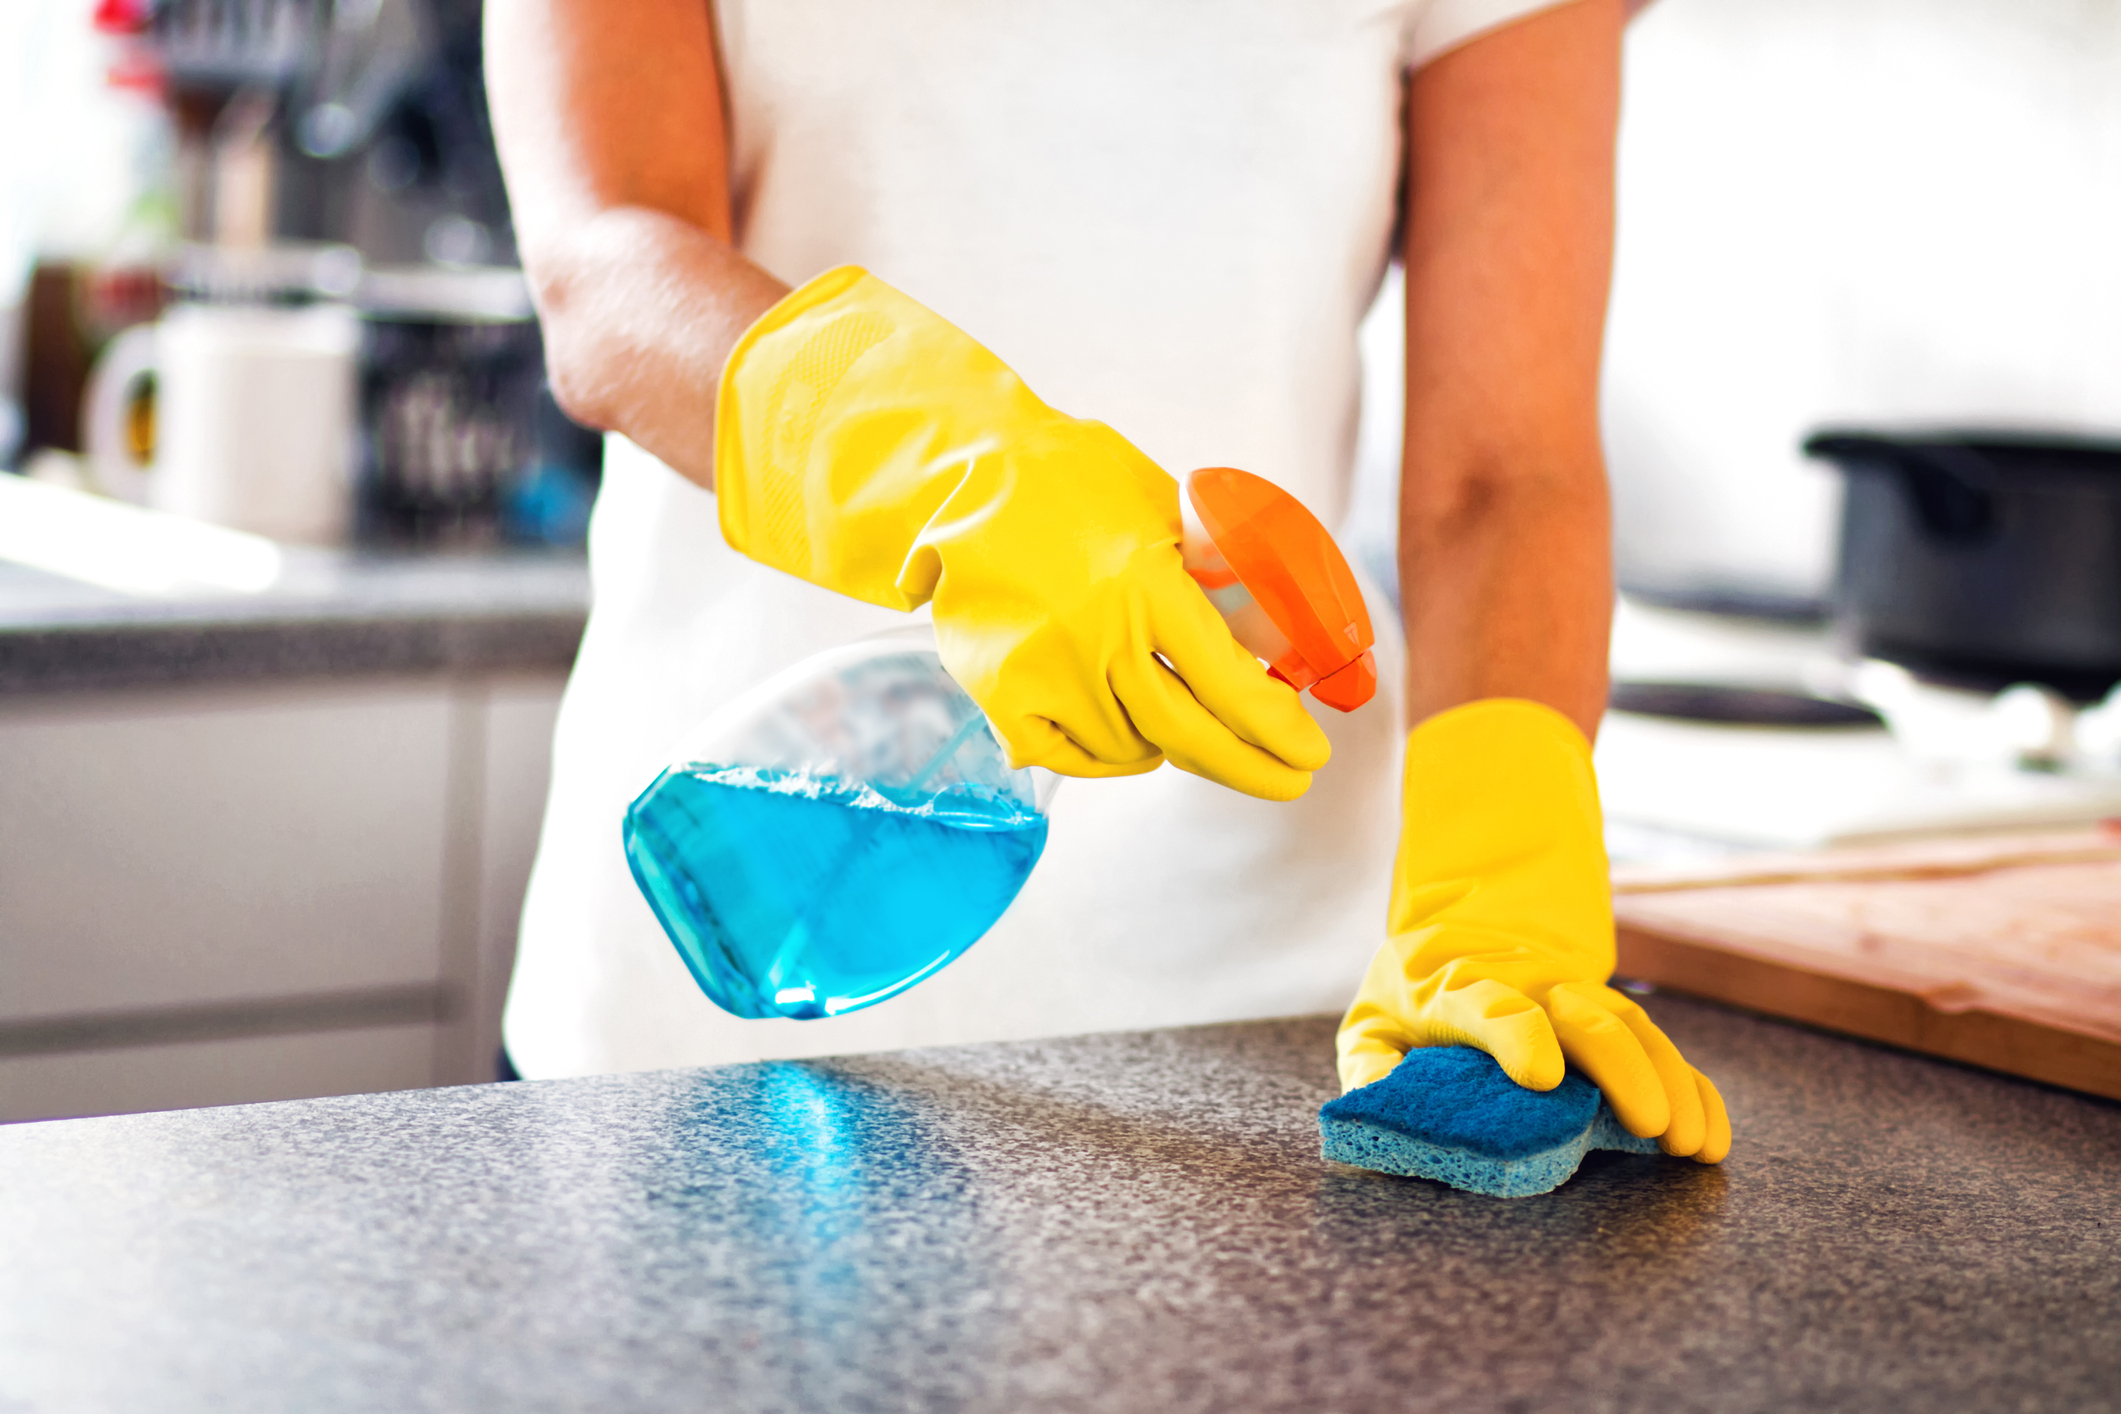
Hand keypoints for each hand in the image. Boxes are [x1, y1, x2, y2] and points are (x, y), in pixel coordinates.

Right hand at [715, 267, 1329, 799]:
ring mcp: (1041, 672)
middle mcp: (1094, 636)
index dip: (1278, 730)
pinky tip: (1118, 727)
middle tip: (1287, 779)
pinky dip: (1103, 753)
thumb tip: (1284, 645)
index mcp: (1145, 581)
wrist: (965, 473)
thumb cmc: (1079, 482)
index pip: (1230, 684)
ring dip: (1167, 745)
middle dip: (1250, 767)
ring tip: (1174, 715)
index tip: (1310, 755)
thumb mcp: (1169, 511)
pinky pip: (1067, 757)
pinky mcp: (999, 694)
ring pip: (1130, 751)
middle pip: (1188, 736)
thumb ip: (1221, 578)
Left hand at [1336, 699, 1729, 1161]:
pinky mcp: (1608, 1019)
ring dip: (1668, 1080)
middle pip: (1581, 1014)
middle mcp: (1526, 986)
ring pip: (1631, 1027)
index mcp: (1454, 987)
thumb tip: (1382, 1108)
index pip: (1488, 1002)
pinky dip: (1693, 1089)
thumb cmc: (1411, 1003)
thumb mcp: (1371, 1029)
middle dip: (1620, 1066)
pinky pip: (1659, 1049)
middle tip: (1649, 1125)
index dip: (1516, 1034)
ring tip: (1690, 1142)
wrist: (1458, 938)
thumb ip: (1371, 1070)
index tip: (1543, 1077)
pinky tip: (1712, 1135)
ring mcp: (1574, 998)